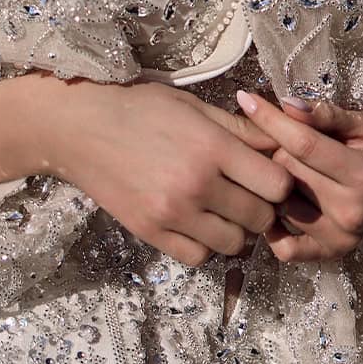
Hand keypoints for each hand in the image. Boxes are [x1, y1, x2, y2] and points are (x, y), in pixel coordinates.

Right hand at [47, 78, 296, 268]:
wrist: (79, 129)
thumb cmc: (139, 109)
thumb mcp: (193, 106)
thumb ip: (240, 128)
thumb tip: (283, 143)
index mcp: (212, 147)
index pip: (277, 184)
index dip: (280, 182)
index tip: (268, 176)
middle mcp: (197, 184)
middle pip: (260, 218)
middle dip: (262, 208)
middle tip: (246, 195)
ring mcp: (173, 213)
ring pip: (234, 244)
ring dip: (235, 230)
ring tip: (221, 210)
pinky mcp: (150, 232)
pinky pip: (198, 257)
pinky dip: (204, 245)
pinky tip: (196, 224)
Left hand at [233, 90, 362, 264]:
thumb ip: (327, 115)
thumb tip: (287, 105)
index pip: (303, 144)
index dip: (271, 120)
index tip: (246, 100)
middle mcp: (353, 210)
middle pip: (287, 171)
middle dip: (278, 149)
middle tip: (287, 141)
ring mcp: (341, 236)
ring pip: (280, 202)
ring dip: (275, 184)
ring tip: (291, 170)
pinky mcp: (331, 253)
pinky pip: (287, 248)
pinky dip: (275, 229)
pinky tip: (279, 206)